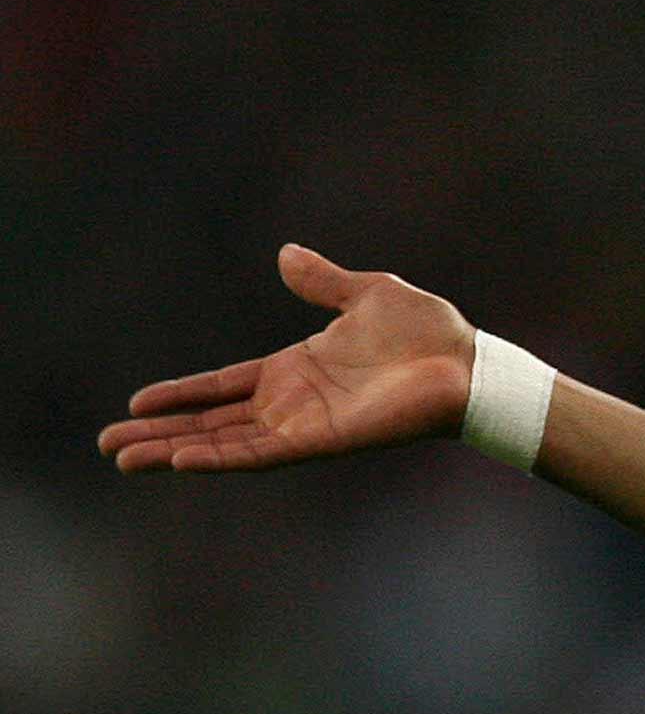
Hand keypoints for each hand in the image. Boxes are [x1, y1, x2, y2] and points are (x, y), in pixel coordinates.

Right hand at [100, 246, 475, 472]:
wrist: (467, 363)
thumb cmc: (428, 333)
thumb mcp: (366, 293)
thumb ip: (323, 280)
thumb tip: (287, 254)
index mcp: (296, 370)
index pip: (222, 387)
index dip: (180, 395)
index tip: (137, 404)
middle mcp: (292, 403)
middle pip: (210, 422)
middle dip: (160, 434)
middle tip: (107, 445)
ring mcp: (303, 425)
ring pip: (223, 443)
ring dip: (173, 451)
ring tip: (123, 459)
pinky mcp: (319, 441)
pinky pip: (257, 453)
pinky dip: (217, 457)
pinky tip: (178, 459)